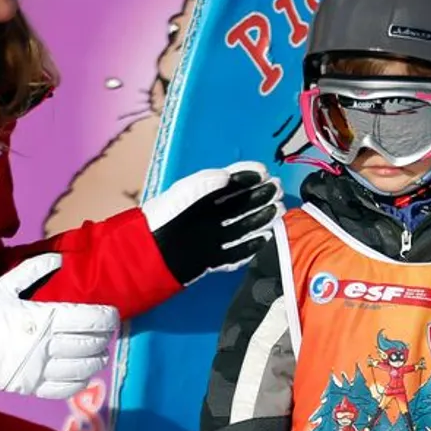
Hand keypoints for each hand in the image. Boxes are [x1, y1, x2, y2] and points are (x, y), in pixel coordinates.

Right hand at [0, 253, 120, 397]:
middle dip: (104, 338)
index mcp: (43, 318)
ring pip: (83, 367)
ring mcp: (39, 369)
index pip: (89, 319)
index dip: (108, 318)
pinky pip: (65, 389)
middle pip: (90, 343)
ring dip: (96, 359)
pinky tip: (84, 374)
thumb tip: (58, 258)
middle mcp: (46, 344)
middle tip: (106, 333)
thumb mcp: (5, 286)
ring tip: (98, 353)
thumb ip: (34, 270)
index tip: (113, 315)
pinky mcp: (31, 387)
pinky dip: (81, 381)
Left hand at [145, 162, 282, 285]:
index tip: (264, 172)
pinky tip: (267, 237)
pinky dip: (253, 246)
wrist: (152, 255)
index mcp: (200, 198)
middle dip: (259, 196)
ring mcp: (212, 238)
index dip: (246, 176)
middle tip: (276, 190)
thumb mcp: (183, 194)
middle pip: (239, 205)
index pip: (229, 184)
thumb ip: (206, 183)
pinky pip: (237, 252)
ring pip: (243, 227)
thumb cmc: (164, 219)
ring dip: (261, 218)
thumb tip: (228, 176)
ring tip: (278, 210)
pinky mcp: (212, 259)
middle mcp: (209, 217)